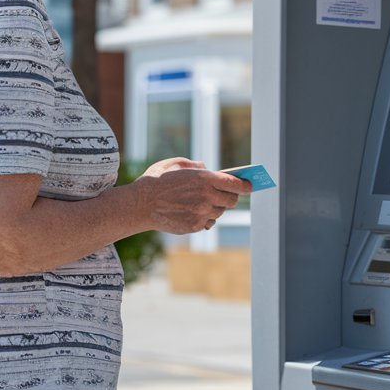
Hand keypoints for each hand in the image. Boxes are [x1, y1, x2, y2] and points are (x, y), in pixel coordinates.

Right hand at [131, 160, 251, 234]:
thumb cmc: (157, 180)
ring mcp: (201, 213)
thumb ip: (195, 165)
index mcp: (204, 178)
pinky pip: (208, 223)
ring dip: (216, 207)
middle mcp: (206, 196)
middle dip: (230, 197)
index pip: (236, 184)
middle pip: (231, 201)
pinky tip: (194, 212)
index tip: (250, 186)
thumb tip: (207, 168)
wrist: (140, 204)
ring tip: (202, 202)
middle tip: (225, 194)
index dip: (246, 186)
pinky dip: (205, 218)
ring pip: (219, 212)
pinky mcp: (194, 226)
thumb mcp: (176, 164)